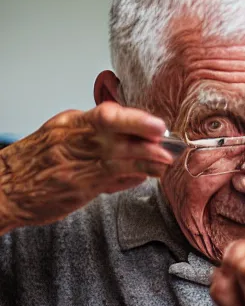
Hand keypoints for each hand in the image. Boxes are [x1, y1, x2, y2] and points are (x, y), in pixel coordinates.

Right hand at [0, 102, 173, 230]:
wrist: (2, 190)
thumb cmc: (34, 166)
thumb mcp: (61, 141)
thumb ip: (96, 141)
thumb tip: (129, 146)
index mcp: (71, 124)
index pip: (107, 114)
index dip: (134, 117)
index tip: (155, 123)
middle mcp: (73, 138)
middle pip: (111, 128)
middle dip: (141, 129)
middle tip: (163, 133)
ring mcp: (75, 162)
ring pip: (116, 154)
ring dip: (145, 156)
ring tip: (166, 159)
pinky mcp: (77, 185)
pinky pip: (109, 179)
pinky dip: (132, 176)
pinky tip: (148, 175)